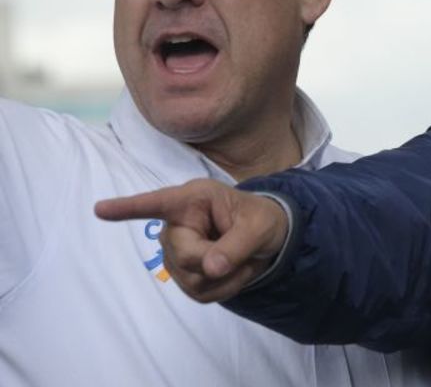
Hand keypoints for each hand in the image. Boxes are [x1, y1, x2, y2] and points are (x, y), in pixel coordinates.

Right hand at [95, 179, 288, 302]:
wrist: (267, 236)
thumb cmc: (261, 220)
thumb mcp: (260, 227)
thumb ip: (236, 245)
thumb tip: (210, 269)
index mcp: (193, 201)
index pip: (156, 204)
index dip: (127, 208)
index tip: (99, 209)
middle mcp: (176, 225)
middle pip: (185, 256)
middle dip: (218, 262)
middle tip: (246, 251)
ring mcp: (175, 252)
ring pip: (192, 281)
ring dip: (226, 278)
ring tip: (242, 258)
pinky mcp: (182, 275)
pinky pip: (200, 294)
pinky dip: (224, 289)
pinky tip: (234, 272)